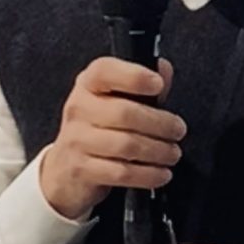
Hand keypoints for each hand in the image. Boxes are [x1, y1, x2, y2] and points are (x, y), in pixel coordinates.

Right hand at [39, 56, 184, 219]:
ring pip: (126, 145)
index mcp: (88, 84)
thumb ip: (141, 84)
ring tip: (172, 153)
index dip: (133, 76)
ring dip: (158, 151)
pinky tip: (161, 173)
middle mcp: (79, 108)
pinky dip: (148, 174)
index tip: (157, 84)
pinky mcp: (81, 170)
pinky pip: (121, 172)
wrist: (65, 168)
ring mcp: (76, 140)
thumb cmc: (98, 128)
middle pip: (124, 113)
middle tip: (178, 131)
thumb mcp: (115, 99)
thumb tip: (163, 69)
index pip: (105, 71)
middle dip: (160, 123)